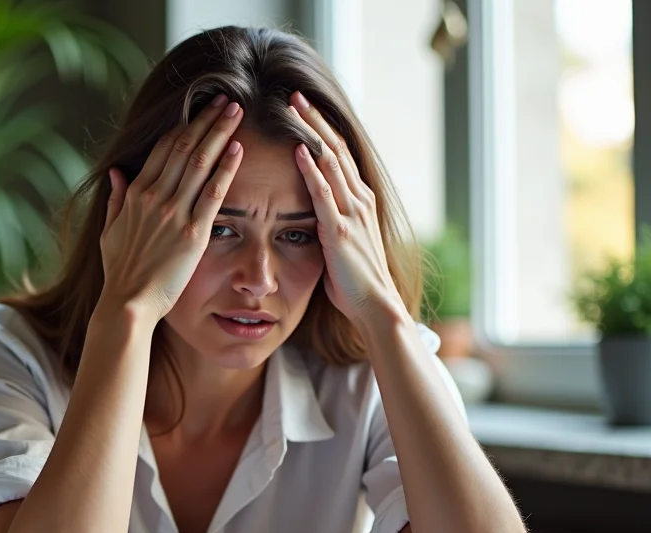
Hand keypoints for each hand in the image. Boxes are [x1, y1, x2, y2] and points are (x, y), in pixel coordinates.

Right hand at [99, 95, 244, 320]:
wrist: (127, 303)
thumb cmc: (120, 272)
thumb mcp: (109, 231)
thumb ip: (115, 199)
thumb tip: (116, 173)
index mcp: (134, 193)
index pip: (163, 148)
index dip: (185, 124)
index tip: (201, 108)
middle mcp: (153, 196)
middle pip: (185, 147)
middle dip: (207, 120)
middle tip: (228, 99)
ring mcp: (173, 213)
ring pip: (200, 162)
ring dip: (220, 133)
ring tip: (237, 112)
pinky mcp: (192, 233)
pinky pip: (212, 194)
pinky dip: (225, 169)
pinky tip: (238, 150)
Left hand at [288, 91, 406, 327]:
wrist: (374, 304)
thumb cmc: (354, 278)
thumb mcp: (342, 240)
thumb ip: (329, 218)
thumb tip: (310, 209)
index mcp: (359, 199)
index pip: (338, 154)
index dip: (321, 128)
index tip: (303, 107)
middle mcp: (358, 198)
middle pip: (335, 147)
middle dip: (315, 119)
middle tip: (295, 94)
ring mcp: (351, 211)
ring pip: (330, 161)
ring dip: (311, 132)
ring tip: (293, 108)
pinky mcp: (340, 229)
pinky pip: (323, 192)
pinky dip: (311, 169)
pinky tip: (298, 150)